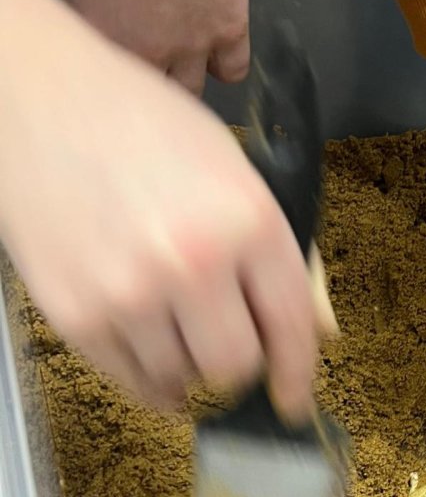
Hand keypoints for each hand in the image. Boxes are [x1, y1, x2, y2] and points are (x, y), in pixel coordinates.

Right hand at [0, 0, 328, 414]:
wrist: (37, 97)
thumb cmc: (138, 122)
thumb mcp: (235, 169)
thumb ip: (281, 254)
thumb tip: (317, 329)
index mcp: (248, 220)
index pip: (292, 327)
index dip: (297, 375)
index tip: (294, 399)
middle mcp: (193, 261)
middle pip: (237, 368)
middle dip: (239, 367)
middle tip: (226, 344)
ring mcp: (129, 293)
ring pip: (182, 382)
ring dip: (187, 368)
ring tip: (174, 322)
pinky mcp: (76, 314)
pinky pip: (128, 380)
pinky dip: (145, 375)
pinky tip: (148, 343)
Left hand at [63, 0, 260, 95]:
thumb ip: (89, 3)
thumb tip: (97, 21)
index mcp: (97, 32)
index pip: (98, 74)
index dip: (106, 65)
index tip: (112, 56)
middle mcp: (143, 51)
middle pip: (145, 95)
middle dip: (145, 80)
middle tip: (146, 59)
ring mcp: (189, 47)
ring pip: (187, 95)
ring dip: (182, 80)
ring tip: (179, 56)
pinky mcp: (229, 33)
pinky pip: (231, 72)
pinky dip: (224, 64)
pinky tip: (216, 45)